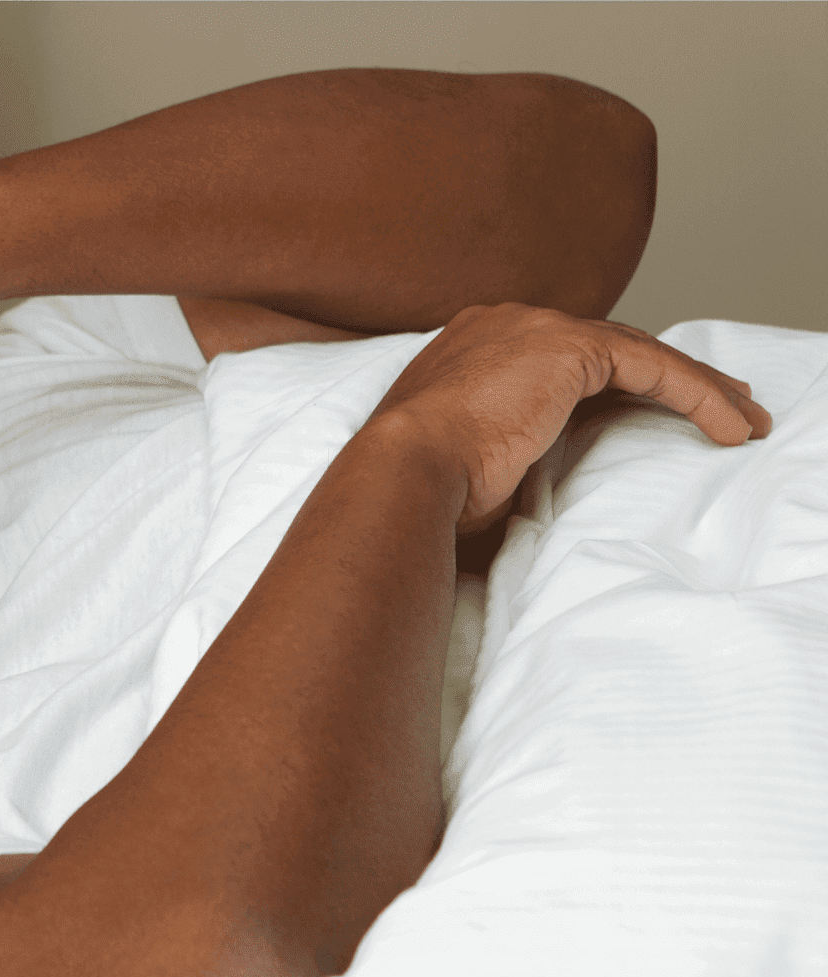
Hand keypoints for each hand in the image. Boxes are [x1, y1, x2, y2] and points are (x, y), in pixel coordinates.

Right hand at [371, 303, 771, 534]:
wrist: (403, 469)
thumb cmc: (420, 485)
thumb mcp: (462, 461)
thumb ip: (500, 447)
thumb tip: (521, 483)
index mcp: (468, 347)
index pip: (557, 358)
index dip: (612, 383)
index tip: (645, 412)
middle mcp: (501, 325)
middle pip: (606, 345)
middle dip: (666, 376)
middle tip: (715, 405)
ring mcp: (534, 330)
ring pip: (637, 352)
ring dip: (696, 387)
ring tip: (739, 420)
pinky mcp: (569, 349)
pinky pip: (654, 366)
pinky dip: (697, 395)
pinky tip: (727, 426)